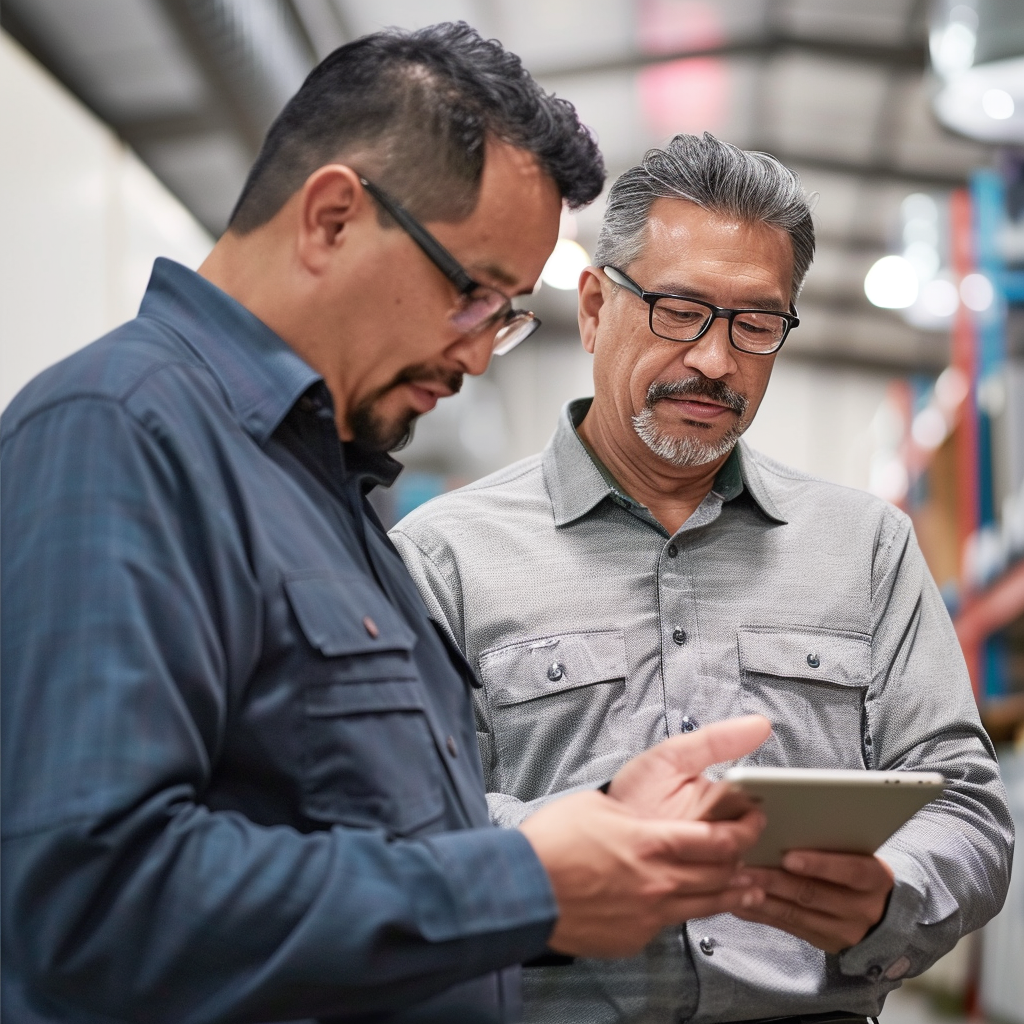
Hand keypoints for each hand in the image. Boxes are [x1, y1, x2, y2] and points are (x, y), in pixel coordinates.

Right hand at [519, 717, 773, 958]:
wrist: (522, 889)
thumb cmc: (552, 843)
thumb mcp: (597, 806)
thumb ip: (634, 813)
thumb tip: (648, 812)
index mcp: (651, 843)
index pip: (718, 840)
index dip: (745, 829)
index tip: (755, 820)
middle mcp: (657, 882)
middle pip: (721, 876)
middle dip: (745, 863)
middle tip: (756, 854)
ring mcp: (648, 914)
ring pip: (705, 906)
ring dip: (732, 895)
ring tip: (748, 889)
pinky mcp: (633, 937)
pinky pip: (670, 924)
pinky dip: (685, 911)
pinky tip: (688, 905)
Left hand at [734, 850, 894, 953]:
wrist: (885, 916)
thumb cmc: (862, 870)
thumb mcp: (861, 854)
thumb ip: (833, 843)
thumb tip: (789, 819)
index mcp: (875, 878)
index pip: (850, 871)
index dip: (819, 864)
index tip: (788, 857)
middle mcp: (861, 908)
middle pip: (813, 893)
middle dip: (775, 880)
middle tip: (744, 867)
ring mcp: (842, 930)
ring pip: (795, 913)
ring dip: (761, 897)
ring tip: (735, 881)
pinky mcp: (822, 942)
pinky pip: (786, 927)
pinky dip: (760, 913)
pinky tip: (739, 902)